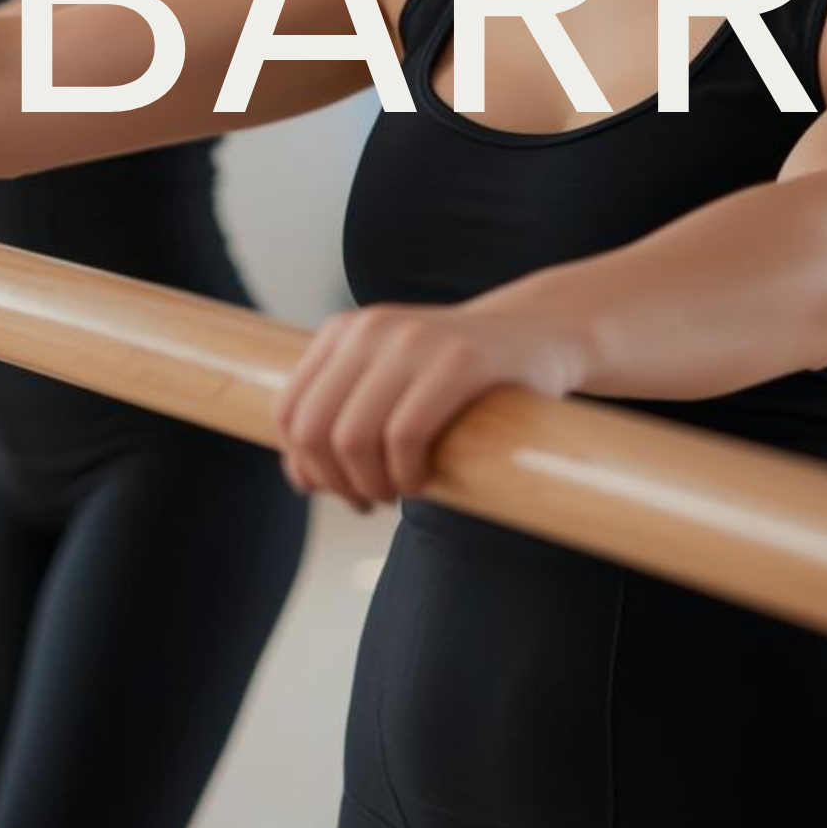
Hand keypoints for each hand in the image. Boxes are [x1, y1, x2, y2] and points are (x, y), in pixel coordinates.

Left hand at [276, 300, 588, 509]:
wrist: (537, 335)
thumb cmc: (457, 380)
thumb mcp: (388, 386)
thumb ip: (341, 421)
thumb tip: (299, 480)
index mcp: (345, 332)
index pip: (289, 412)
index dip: (306, 465)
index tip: (341, 488)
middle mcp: (372, 328)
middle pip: (315, 430)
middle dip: (337, 481)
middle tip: (371, 499)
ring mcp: (416, 339)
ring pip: (354, 437)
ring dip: (372, 485)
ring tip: (398, 492)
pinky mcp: (461, 358)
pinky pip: (406, 434)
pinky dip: (407, 475)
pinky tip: (423, 482)